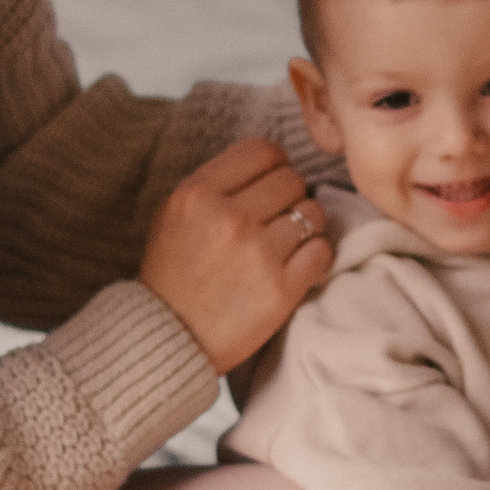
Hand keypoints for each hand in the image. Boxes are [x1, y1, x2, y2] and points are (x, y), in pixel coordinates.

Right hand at [138, 139, 330, 372]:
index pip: (263, 151)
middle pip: (291, 179)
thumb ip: (218, 184)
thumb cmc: (174, 275)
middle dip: (289, 196)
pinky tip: (297, 264)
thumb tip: (272, 164)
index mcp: (198, 193)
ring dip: (305, 226)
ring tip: (285, 242)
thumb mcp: (175, 214)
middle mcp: (229, 218)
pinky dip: (315, 256)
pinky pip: (323, 251)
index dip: (275, 164)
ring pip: (313, 212)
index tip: (272, 182)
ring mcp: (258, 253)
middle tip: (277, 218)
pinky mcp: (281, 289)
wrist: (166, 338)